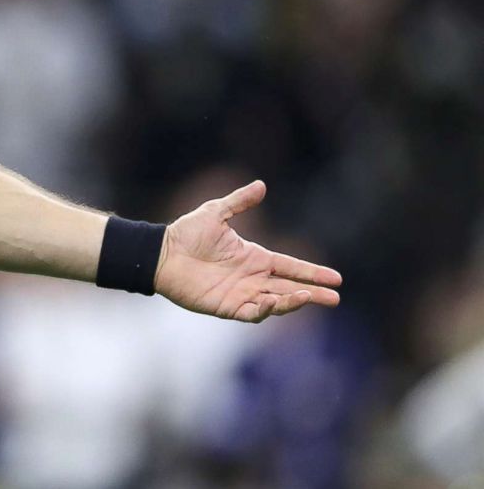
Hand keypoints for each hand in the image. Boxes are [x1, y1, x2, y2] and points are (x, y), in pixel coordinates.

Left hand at [154, 180, 341, 322]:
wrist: (161, 254)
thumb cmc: (186, 233)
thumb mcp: (215, 213)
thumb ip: (239, 202)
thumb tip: (262, 185)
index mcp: (254, 258)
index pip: (290, 267)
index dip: (312, 272)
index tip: (336, 277)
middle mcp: (252, 278)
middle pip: (290, 288)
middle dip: (313, 293)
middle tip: (335, 298)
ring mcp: (241, 294)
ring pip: (276, 302)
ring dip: (294, 302)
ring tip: (311, 297)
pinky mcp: (227, 307)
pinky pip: (253, 313)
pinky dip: (267, 310)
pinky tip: (275, 303)